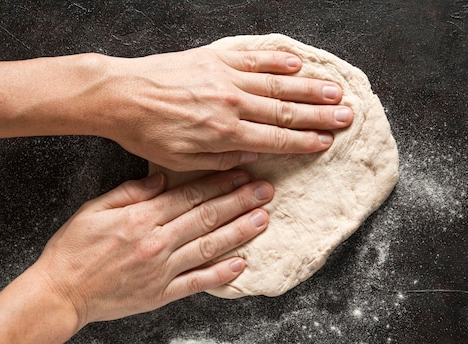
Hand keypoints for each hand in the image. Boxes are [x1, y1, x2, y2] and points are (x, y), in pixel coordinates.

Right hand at [32, 171, 272, 326]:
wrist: (60, 293)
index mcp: (141, 217)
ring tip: (264, 219)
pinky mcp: (161, 293)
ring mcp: (162, 269)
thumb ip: (130, 192)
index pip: (189, 195)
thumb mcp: (94, 209)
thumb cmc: (73, 248)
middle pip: (207, 217)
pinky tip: (242, 264)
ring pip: (209, 246)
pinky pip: (197, 283)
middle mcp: (157, 241)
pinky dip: (220, 274)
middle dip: (239, 202)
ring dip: (239, 232)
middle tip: (266, 191)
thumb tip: (162, 179)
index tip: (242, 174)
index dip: (219, 183)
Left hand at [95, 48, 352, 170]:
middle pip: (285, 111)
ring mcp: (225, 78)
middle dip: (319, 115)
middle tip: (346, 116)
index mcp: (225, 134)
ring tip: (334, 91)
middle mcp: (232, 104)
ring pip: (276, 84)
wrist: (121, 95)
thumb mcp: (184, 162)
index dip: (305, 142)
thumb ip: (223, 160)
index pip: (276, 140)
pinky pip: (253, 58)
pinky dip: (277, 61)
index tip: (327, 141)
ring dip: (308, 88)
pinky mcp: (215, 59)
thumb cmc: (149, 133)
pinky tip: (297, 64)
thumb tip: (254, 156)